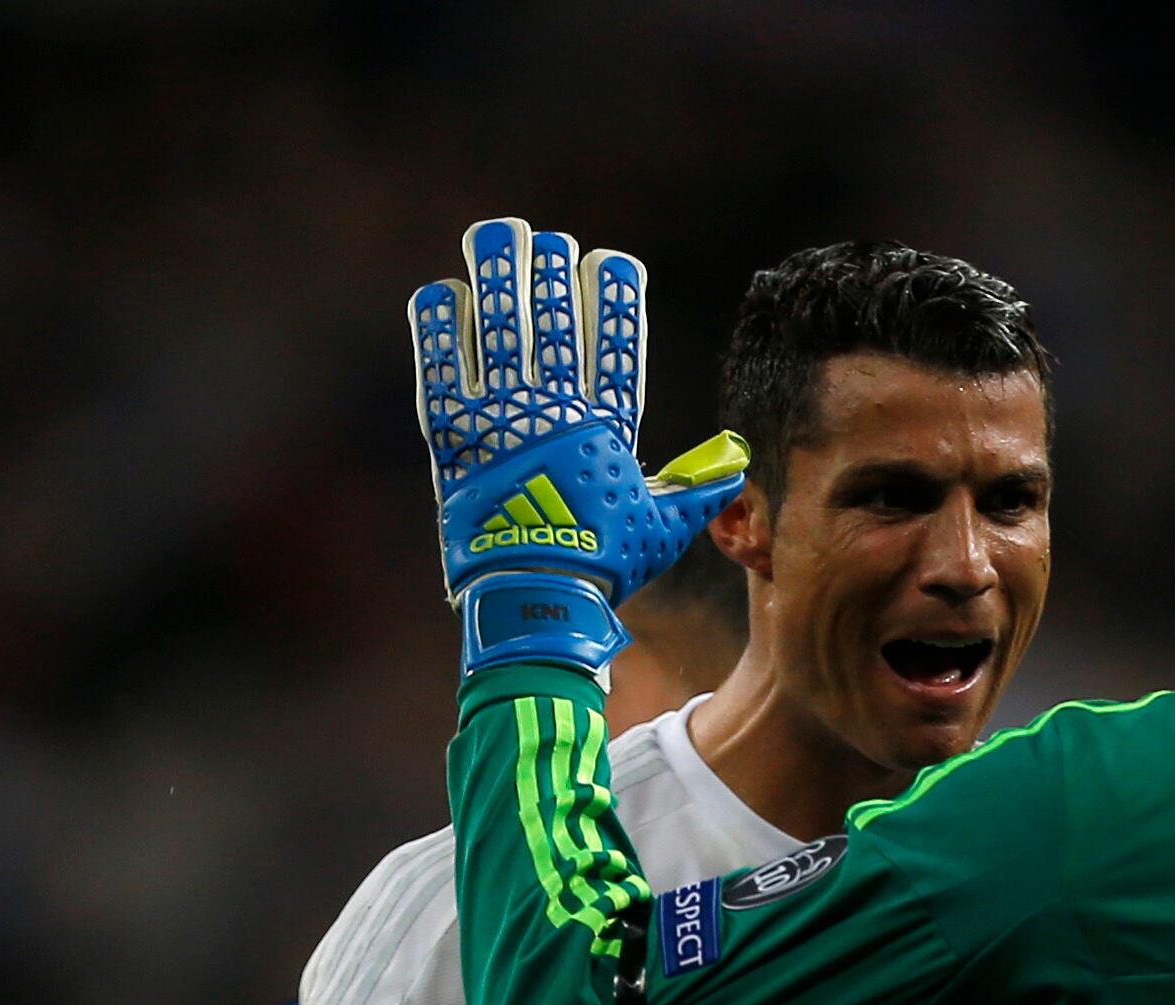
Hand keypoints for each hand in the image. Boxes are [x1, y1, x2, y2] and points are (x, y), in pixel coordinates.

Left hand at [409, 217, 747, 674]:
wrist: (538, 598)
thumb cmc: (602, 567)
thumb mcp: (661, 528)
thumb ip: (695, 490)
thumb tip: (735, 466)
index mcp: (604, 429)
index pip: (613, 348)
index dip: (612, 302)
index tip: (609, 261)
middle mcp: (557, 414)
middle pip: (553, 324)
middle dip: (548, 274)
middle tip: (537, 235)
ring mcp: (506, 421)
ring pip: (502, 332)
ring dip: (499, 278)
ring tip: (493, 236)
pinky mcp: (458, 440)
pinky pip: (445, 372)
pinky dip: (441, 332)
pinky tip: (439, 293)